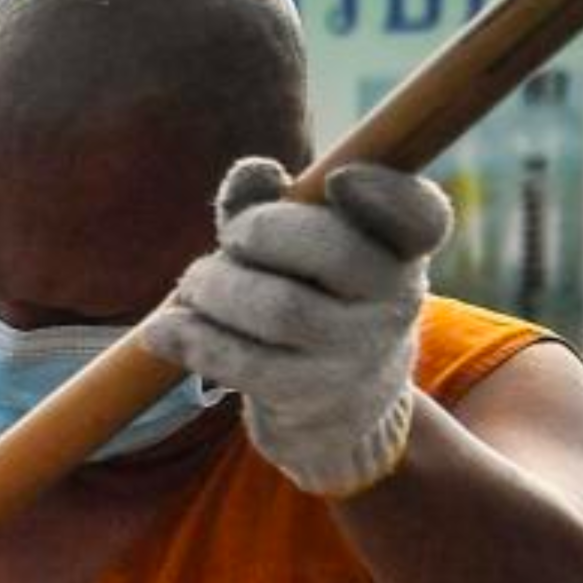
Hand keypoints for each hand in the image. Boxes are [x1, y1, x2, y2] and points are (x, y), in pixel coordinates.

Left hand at [144, 156, 453, 497]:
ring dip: (215, 287)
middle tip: (230, 238)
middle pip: (329, 250)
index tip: (336, 178)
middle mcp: (393, 301)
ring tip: (194, 285)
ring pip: (279, 309)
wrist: (339, 409)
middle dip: (260, 231)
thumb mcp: (306, 250)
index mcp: (404, 251)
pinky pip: (242, 363)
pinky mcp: (306, 397)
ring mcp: (353, 354)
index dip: (382, 191)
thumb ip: (274, 202)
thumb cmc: (314, 300)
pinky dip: (191, 339)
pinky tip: (162, 330)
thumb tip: (253, 172)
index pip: (420, 216)